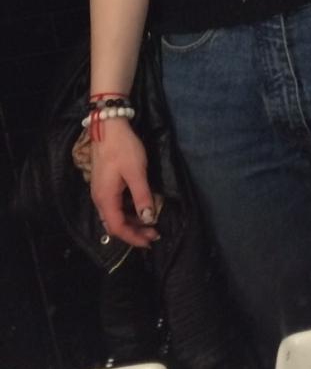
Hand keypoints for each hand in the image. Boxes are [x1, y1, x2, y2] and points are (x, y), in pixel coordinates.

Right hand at [89, 120, 159, 248]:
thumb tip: (147, 219)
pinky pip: (115, 206)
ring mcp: (100, 191)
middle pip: (115, 224)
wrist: (108, 127)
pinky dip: (127, 212)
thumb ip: (142, 196)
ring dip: (131, 223)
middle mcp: (99, 199)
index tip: (151, 241)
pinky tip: (139, 209)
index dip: (134, 237)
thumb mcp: (136, 172)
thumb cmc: (123, 148)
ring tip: (149, 225)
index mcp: (105, 199)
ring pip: (114, 216)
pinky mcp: (104, 184)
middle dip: (134, 233)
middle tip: (153, 235)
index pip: (118, 228)